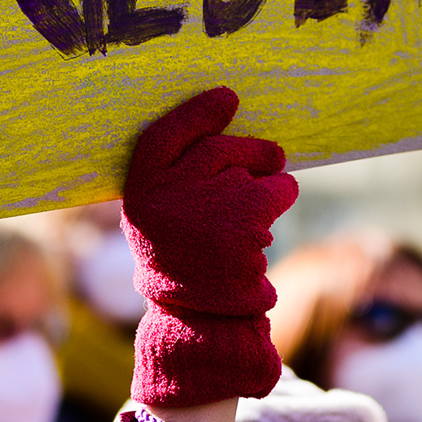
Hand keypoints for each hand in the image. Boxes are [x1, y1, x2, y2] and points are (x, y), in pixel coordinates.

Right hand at [123, 87, 298, 408]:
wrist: (201, 323)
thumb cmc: (184, 266)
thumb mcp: (162, 221)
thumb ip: (178, 179)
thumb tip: (224, 122)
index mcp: (140, 192)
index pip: (161, 136)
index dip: (195, 114)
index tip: (226, 98)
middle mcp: (168, 192)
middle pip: (220, 148)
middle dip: (250, 151)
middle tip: (271, 156)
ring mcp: (207, 200)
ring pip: (256, 167)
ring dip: (266, 184)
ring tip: (249, 223)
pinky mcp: (245, 213)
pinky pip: (280, 186)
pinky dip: (281, 198)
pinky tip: (263, 231)